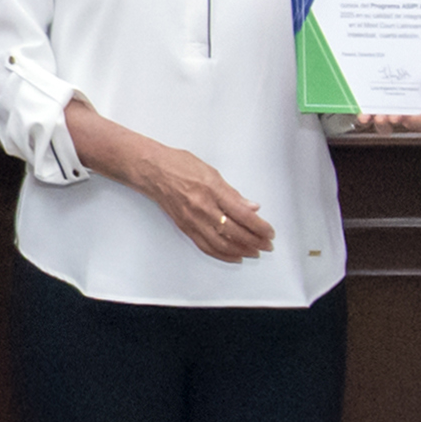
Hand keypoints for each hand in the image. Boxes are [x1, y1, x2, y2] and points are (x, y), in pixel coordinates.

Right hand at [125, 142, 275, 262]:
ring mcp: (193, 220)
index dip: (259, 227)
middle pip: (235, 232)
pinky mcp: (185, 228)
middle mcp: (202, 208)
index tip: (269, 232)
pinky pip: (206, 246)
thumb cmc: (177, 165)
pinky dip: (222, 254)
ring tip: (254, 252)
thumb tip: (251, 206)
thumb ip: (232, 192)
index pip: (243, 215)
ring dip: (241, 251)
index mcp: (212, 191)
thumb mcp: (211, 172)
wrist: (151, 171)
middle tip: (267, 244)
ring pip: (222, 244)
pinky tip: (233, 256)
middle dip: (255, 241)